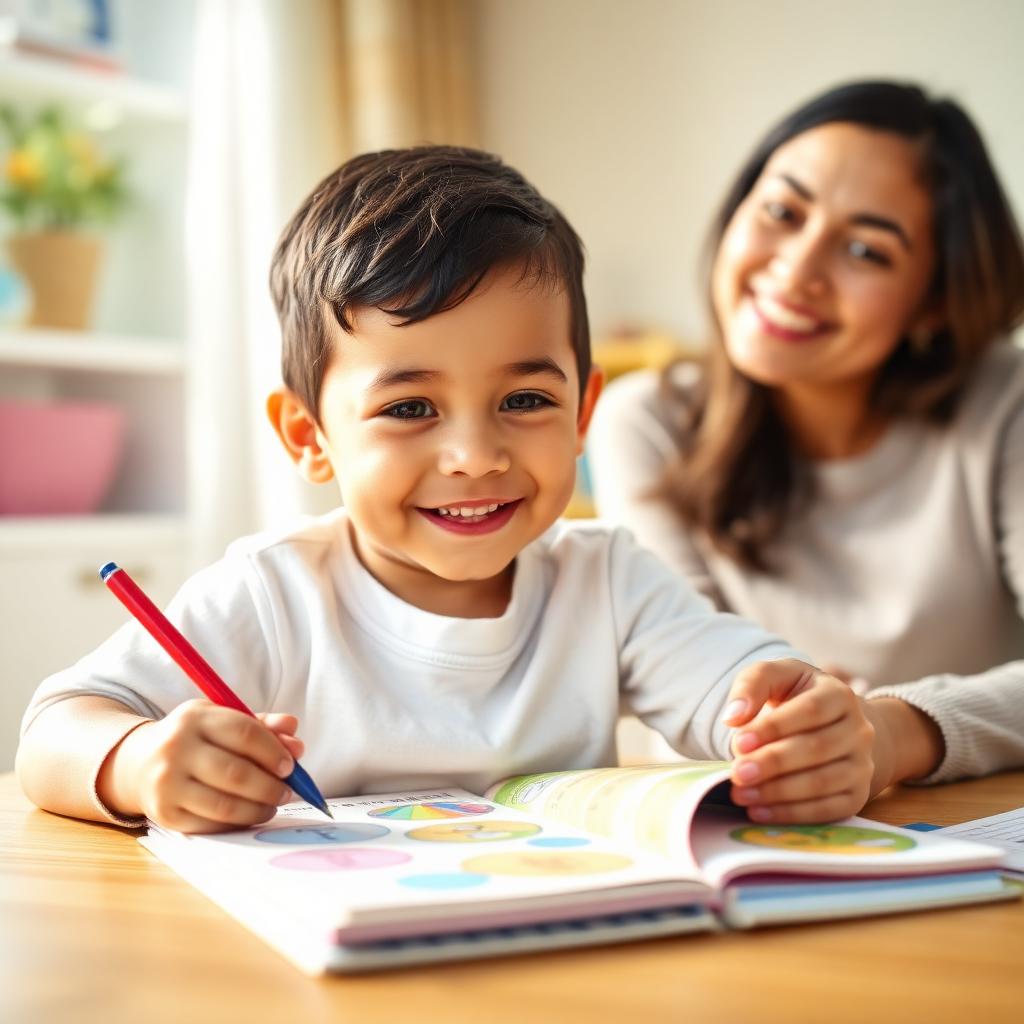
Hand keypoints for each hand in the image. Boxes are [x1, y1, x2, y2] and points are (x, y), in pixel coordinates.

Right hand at [100, 699, 304, 832]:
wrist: (139, 763)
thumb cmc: (195, 740)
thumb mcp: (222, 720)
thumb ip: (261, 725)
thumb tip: (293, 729)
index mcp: (195, 718)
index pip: (244, 733)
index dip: (274, 752)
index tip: (291, 765)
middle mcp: (176, 748)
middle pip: (236, 773)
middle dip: (270, 786)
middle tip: (286, 791)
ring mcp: (166, 783)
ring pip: (225, 804)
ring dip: (258, 809)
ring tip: (272, 806)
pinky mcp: (164, 814)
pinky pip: (210, 824)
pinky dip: (237, 823)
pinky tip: (249, 816)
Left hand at [722, 658, 875, 823]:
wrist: (835, 726)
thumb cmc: (795, 697)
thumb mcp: (776, 677)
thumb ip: (753, 685)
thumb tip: (733, 716)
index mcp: (839, 695)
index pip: (811, 711)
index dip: (774, 727)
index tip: (739, 741)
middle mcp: (859, 730)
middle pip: (816, 749)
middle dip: (773, 763)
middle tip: (737, 773)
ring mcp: (862, 765)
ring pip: (822, 783)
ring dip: (778, 792)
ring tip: (741, 794)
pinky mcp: (857, 796)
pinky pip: (828, 810)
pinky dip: (791, 814)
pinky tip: (759, 812)